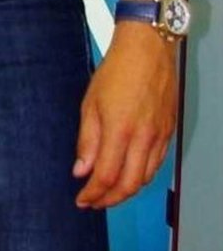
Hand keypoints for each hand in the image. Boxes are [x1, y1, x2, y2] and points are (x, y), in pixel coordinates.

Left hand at [73, 24, 178, 208]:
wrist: (148, 48)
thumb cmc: (116, 71)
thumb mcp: (90, 104)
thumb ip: (87, 141)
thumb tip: (81, 171)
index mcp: (120, 130)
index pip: (107, 176)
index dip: (93, 193)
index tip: (82, 200)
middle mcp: (144, 137)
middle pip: (130, 185)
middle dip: (109, 200)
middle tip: (94, 202)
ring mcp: (159, 135)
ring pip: (146, 177)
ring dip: (126, 191)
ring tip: (108, 192)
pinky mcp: (168, 131)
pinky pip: (156, 163)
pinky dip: (141, 175)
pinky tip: (128, 174)